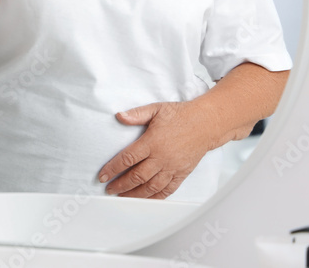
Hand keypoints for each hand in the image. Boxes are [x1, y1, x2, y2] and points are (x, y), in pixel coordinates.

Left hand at [97, 101, 216, 198]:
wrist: (206, 124)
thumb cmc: (180, 115)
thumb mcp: (156, 109)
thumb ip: (136, 114)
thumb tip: (119, 116)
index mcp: (152, 142)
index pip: (127, 158)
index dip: (113, 169)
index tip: (102, 176)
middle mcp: (161, 158)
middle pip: (137, 177)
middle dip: (120, 185)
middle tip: (109, 189)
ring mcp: (172, 168)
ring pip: (151, 187)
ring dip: (134, 194)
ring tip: (122, 196)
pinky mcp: (181, 174)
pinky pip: (167, 190)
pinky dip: (155, 197)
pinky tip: (145, 200)